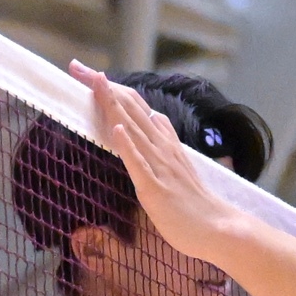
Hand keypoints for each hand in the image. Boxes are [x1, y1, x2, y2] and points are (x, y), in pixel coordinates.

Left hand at [69, 61, 245, 262]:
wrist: (218, 228)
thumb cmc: (195, 204)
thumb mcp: (179, 163)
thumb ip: (167, 140)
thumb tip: (158, 116)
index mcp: (164, 143)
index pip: (136, 107)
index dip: (112, 88)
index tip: (89, 73)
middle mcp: (161, 148)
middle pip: (130, 109)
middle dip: (102, 87)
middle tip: (76, 67)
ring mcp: (159, 167)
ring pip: (133, 129)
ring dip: (112, 104)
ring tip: (95, 80)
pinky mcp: (155, 189)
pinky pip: (140, 164)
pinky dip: (128, 145)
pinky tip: (116, 127)